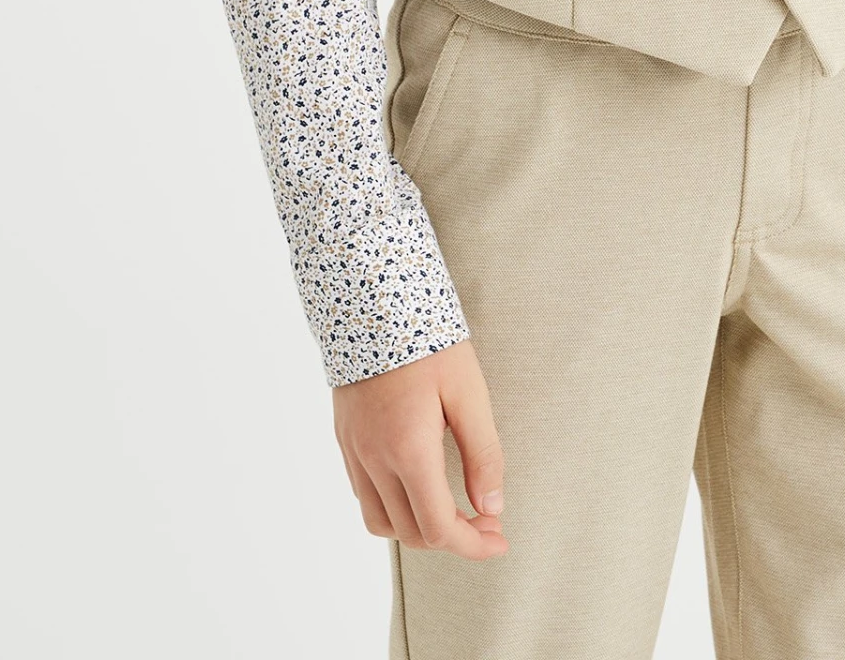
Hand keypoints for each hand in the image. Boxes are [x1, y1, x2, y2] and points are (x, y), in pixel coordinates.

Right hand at [333, 337, 507, 556]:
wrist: (373, 299)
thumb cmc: (428, 341)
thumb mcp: (469, 392)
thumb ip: (483, 454)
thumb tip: (491, 508)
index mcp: (408, 450)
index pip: (438, 528)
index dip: (472, 545)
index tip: (500, 540)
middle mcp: (374, 459)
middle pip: (410, 533)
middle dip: (452, 538)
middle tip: (486, 521)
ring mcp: (354, 450)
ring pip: (381, 522)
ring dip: (418, 528)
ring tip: (452, 510)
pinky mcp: (345, 439)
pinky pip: (364, 495)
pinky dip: (393, 507)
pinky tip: (419, 486)